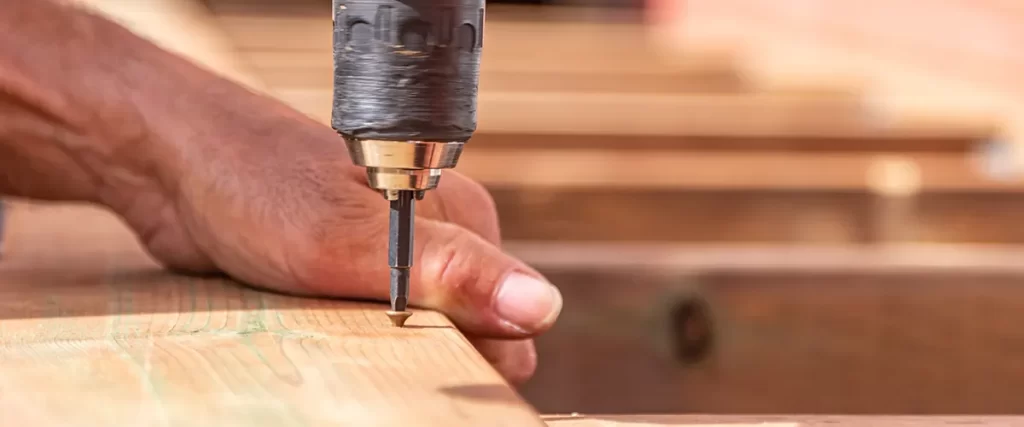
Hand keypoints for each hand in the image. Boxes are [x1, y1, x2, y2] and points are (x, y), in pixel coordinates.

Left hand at [101, 88, 561, 384]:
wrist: (171, 165)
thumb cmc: (258, 183)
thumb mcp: (353, 239)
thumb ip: (451, 274)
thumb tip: (541, 308)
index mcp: (463, 223)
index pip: (510, 321)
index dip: (475, 360)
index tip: (419, 373)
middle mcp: (440, 240)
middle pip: (468, 333)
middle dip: (428, 357)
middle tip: (360, 351)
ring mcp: (396, 259)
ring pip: (421, 337)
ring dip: (388, 355)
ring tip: (334, 339)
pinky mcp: (358, 278)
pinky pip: (379, 331)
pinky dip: (357, 347)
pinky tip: (324, 337)